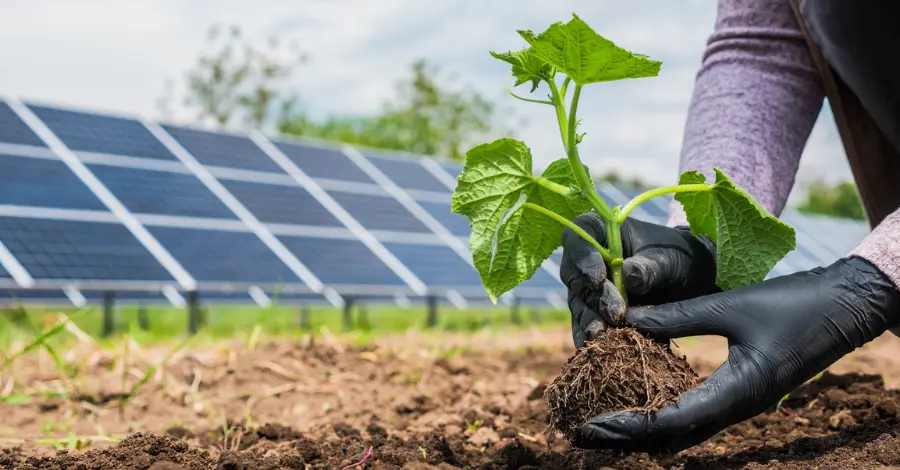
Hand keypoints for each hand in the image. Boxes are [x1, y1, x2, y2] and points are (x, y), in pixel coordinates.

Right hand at [560, 212, 718, 347]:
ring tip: (601, 337)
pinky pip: (587, 326)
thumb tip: (628, 277)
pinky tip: (596, 352)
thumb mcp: (671, 258)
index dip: (582, 256)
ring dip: (589, 321)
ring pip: (579, 304)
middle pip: (575, 275)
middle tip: (615, 313)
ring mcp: (589, 288)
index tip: (598, 277)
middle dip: (593, 296)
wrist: (693, 281)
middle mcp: (589, 259)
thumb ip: (650, 266)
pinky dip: (591, 340)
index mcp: (602, 231)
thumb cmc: (681, 257)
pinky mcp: (596, 313)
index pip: (579, 237)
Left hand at [575, 256, 899, 453]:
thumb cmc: (791, 305)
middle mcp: (735, 408)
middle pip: (672, 438)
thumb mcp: (730, 307)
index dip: (628, 425)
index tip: (592, 423)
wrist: (843, 308)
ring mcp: (738, 405)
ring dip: (642, 431)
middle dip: (627, 438)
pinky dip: (662, 416)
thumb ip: (678, 315)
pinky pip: (695, 416)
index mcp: (736, 393)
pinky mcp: (739, 395)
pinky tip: (637, 403)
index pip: (671, 421)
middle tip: (583, 432)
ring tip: (602, 424)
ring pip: (683, 432)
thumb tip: (626, 317)